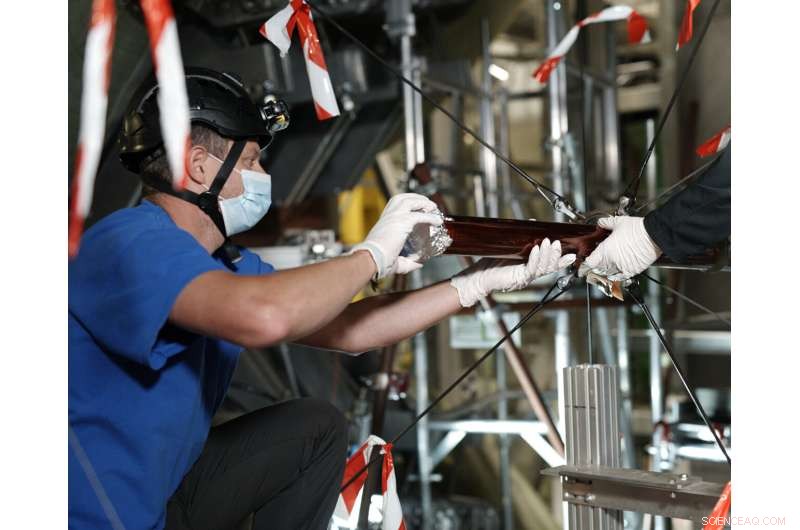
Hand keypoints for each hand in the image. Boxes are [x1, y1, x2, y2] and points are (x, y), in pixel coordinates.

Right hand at [350, 193, 443, 278]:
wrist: (371, 259)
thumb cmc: (379, 261)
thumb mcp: (395, 260)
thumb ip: (407, 262)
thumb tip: (418, 264)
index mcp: (384, 221)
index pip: (396, 205)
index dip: (408, 204)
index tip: (418, 208)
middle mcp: (388, 216)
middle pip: (403, 198)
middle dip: (417, 198)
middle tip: (428, 204)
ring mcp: (394, 217)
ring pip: (410, 200)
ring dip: (424, 202)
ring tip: (433, 207)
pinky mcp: (402, 222)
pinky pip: (419, 215)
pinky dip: (430, 217)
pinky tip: (437, 221)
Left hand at [450, 238, 575, 307]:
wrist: (480, 275)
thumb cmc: (494, 261)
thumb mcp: (512, 246)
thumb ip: (525, 238)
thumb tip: (534, 223)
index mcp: (532, 267)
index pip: (550, 264)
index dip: (561, 260)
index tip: (572, 254)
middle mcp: (531, 273)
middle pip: (549, 266)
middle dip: (555, 255)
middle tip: (558, 243)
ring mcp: (525, 277)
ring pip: (542, 268)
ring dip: (547, 255)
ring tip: (549, 243)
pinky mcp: (518, 278)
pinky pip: (531, 269)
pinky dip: (535, 259)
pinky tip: (537, 250)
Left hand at [580, 216, 661, 278]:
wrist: (654, 235)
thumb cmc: (638, 229)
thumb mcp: (618, 222)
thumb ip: (606, 223)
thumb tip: (601, 223)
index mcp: (606, 250)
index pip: (590, 263)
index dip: (585, 264)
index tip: (584, 265)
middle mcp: (612, 261)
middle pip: (598, 270)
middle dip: (594, 269)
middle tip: (593, 266)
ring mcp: (623, 267)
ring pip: (608, 275)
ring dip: (604, 273)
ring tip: (603, 270)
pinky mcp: (633, 271)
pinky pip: (620, 278)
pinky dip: (616, 276)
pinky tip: (615, 272)